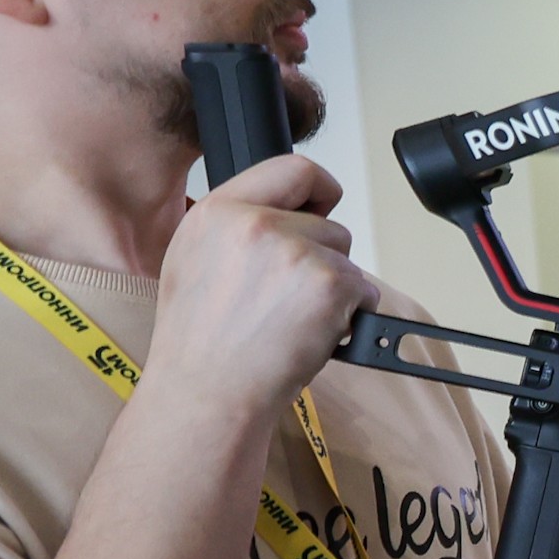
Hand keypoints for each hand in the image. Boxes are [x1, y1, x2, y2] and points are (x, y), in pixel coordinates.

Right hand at [153, 155, 372, 413]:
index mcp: (219, 210)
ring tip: (289, 319)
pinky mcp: (330, 283)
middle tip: (285, 298)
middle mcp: (257, 222)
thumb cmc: (202, 339)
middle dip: (321, 258)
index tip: (321, 207)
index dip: (318, 189)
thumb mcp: (194, 258)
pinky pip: (363, 291)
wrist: (208, 391)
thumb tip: (286, 212)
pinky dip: (349, 315)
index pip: (294, 168)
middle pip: (330, 224)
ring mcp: (296, 251)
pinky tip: (309, 332)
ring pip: (347, 259)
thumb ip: (238, 225)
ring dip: (334, 289)